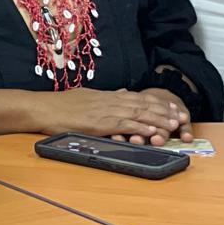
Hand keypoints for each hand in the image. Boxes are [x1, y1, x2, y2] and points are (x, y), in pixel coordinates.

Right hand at [39, 87, 184, 143]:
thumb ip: (104, 96)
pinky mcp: (100, 124)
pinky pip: (126, 125)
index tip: (171, 106)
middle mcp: (108, 101)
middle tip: (181, 115)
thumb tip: (119, 92)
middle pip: (142, 104)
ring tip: (174, 124)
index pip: (136, 97)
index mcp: (105, 95)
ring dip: (158, 119)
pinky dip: (142, 128)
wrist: (42, 108)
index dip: (156, 101)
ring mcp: (105, 112)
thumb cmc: (58, 105)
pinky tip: (153, 132)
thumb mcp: (84, 96)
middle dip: (164, 110)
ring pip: (138, 114)